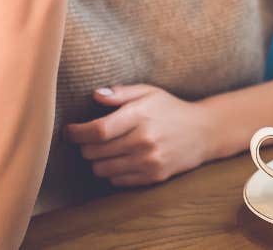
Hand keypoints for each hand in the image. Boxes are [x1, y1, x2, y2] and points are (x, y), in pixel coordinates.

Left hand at [66, 85, 219, 186]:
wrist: (204, 132)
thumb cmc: (170, 109)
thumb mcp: (149, 92)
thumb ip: (121, 93)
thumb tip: (95, 95)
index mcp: (140, 116)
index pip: (97, 130)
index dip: (76, 133)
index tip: (68, 131)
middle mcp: (144, 140)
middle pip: (95, 151)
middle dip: (85, 146)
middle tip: (89, 139)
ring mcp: (149, 161)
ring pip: (101, 169)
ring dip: (96, 160)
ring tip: (105, 149)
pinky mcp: (153, 177)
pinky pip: (117, 180)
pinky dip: (112, 171)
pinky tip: (121, 159)